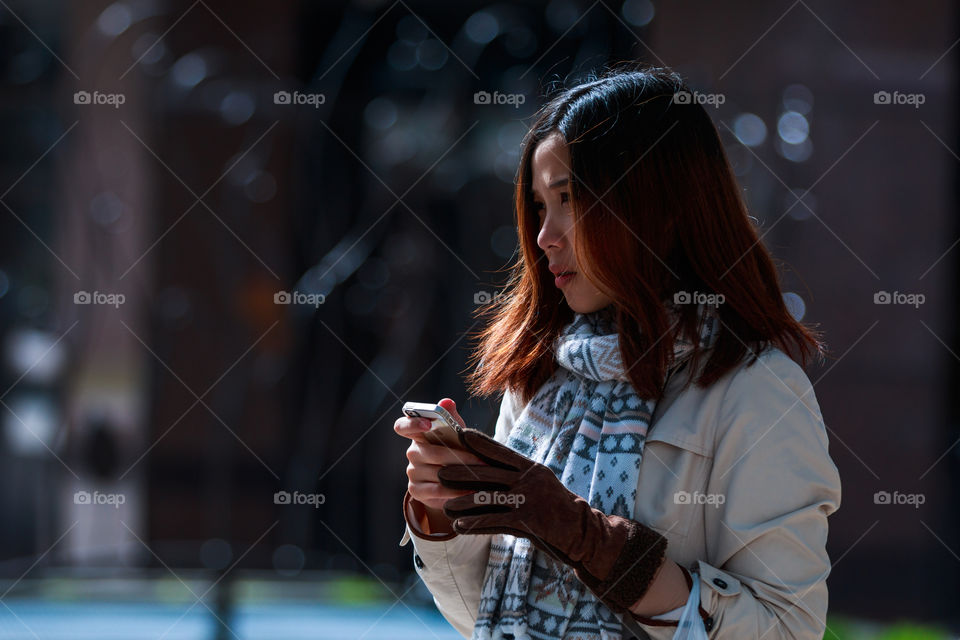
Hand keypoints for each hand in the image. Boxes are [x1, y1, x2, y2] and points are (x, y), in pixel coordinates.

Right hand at [394, 399, 486, 530]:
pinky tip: (470, 490)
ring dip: (462, 475)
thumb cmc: (454, 449)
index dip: (412, 424)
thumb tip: (447, 402)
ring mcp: (412, 472)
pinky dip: (456, 491)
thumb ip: (450, 417)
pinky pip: (437, 490)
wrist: (453, 478)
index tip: (428, 424)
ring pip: (438, 473)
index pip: (402, 426)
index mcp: (417, 434)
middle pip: (432, 453)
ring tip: (481, 476)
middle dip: (460, 457)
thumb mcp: (455, 433)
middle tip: (481, 461)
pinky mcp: (416, 491)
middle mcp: (412, 452)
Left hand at [436, 427, 667, 614]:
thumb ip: (518, 474)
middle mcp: (528, 480)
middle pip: (487, 473)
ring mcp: (527, 501)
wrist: (582, 531)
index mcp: (531, 468)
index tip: (460, 434)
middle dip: (461, 473)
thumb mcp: (541, 482)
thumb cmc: (557, 506)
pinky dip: (474, 524)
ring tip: (444, 505)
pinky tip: (459, 526)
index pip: (500, 451)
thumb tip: (491, 464)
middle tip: (440, 471)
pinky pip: (494, 522)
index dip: (479, 443)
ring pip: (486, 498)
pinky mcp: (526, 522)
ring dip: (462, 502)